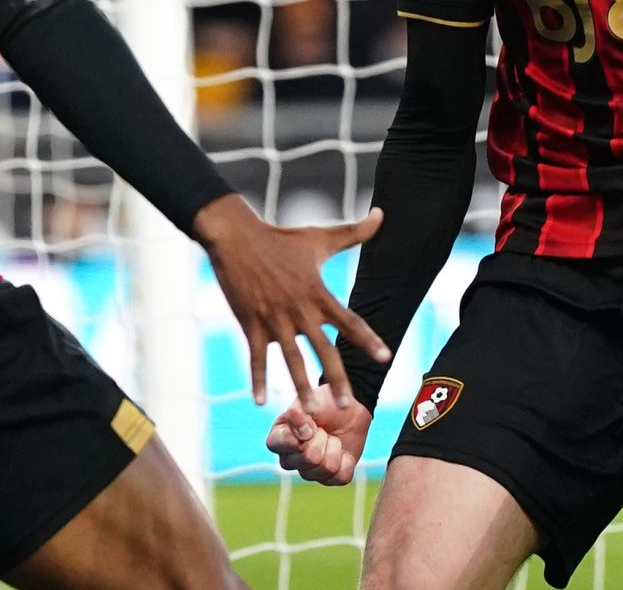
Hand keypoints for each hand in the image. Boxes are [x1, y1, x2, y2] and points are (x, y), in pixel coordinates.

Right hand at [191, 195, 389, 406]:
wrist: (237, 238)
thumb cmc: (281, 239)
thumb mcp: (319, 237)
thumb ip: (354, 231)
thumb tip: (382, 213)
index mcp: (318, 293)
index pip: (349, 321)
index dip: (367, 339)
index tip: (385, 357)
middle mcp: (299, 310)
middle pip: (323, 350)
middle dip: (336, 378)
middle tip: (348, 405)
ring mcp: (274, 319)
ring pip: (290, 359)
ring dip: (300, 386)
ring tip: (309, 409)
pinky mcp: (251, 323)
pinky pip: (256, 357)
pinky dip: (257, 379)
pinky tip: (260, 401)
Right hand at [264, 388, 370, 485]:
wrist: (348, 408)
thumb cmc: (323, 403)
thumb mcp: (309, 402)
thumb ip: (299, 414)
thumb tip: (299, 427)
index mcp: (277, 439)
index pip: (281, 444)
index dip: (301, 432)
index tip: (311, 422)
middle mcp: (289, 460)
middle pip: (309, 458)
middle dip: (322, 438)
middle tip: (323, 429)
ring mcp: (309, 472)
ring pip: (326, 468)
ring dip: (335, 448)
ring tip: (332, 438)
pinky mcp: (330, 479)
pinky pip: (341, 477)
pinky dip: (347, 461)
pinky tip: (343, 451)